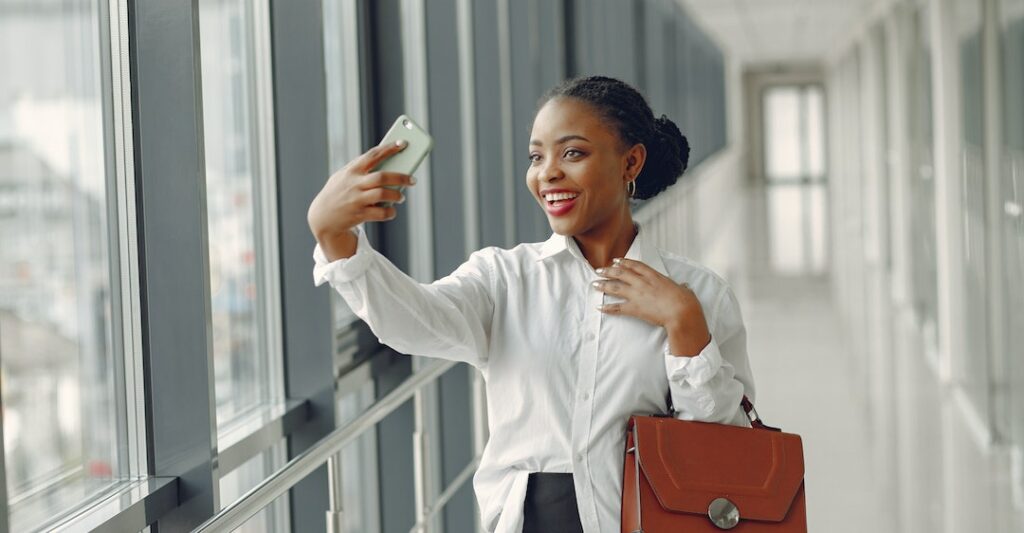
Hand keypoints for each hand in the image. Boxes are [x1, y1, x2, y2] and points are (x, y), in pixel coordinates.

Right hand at [307, 140, 415, 243]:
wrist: (322, 218)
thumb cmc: (339, 192)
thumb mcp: (344, 176)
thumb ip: (362, 169)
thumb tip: (389, 164)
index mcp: (351, 170)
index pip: (373, 155)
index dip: (389, 148)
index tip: (403, 143)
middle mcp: (354, 184)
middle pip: (382, 176)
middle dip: (401, 177)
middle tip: (412, 180)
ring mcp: (356, 200)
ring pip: (383, 194)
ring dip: (396, 195)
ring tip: (401, 196)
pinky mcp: (359, 215)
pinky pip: (380, 213)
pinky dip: (390, 212)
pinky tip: (392, 211)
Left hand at [592, 258, 710, 355]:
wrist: (681, 312)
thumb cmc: (685, 301)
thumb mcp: (683, 289)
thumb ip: (680, 287)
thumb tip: (684, 286)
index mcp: (654, 276)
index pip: (635, 265)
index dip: (624, 262)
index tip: (616, 260)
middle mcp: (643, 283)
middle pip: (621, 273)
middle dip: (608, 271)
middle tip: (599, 270)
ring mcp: (637, 295)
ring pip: (615, 287)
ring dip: (603, 285)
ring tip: (594, 284)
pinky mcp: (634, 308)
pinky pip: (617, 307)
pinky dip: (607, 307)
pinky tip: (599, 307)